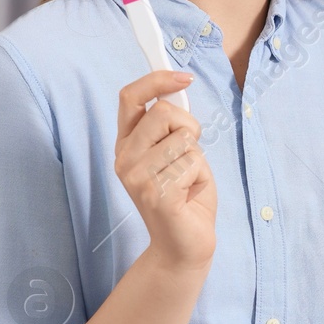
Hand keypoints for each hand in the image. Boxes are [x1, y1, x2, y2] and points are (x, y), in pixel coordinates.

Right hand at [114, 70, 216, 274]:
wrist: (184, 246)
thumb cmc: (186, 198)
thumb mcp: (177, 152)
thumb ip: (172, 126)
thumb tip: (178, 90)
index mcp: (127, 144)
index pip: (130, 97)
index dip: (156, 80)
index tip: (184, 77)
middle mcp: (124, 158)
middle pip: (164, 111)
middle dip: (189, 126)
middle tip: (190, 154)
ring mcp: (137, 177)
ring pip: (183, 137)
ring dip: (196, 157)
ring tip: (187, 181)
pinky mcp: (156, 194)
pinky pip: (191, 163)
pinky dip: (199, 177)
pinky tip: (187, 197)